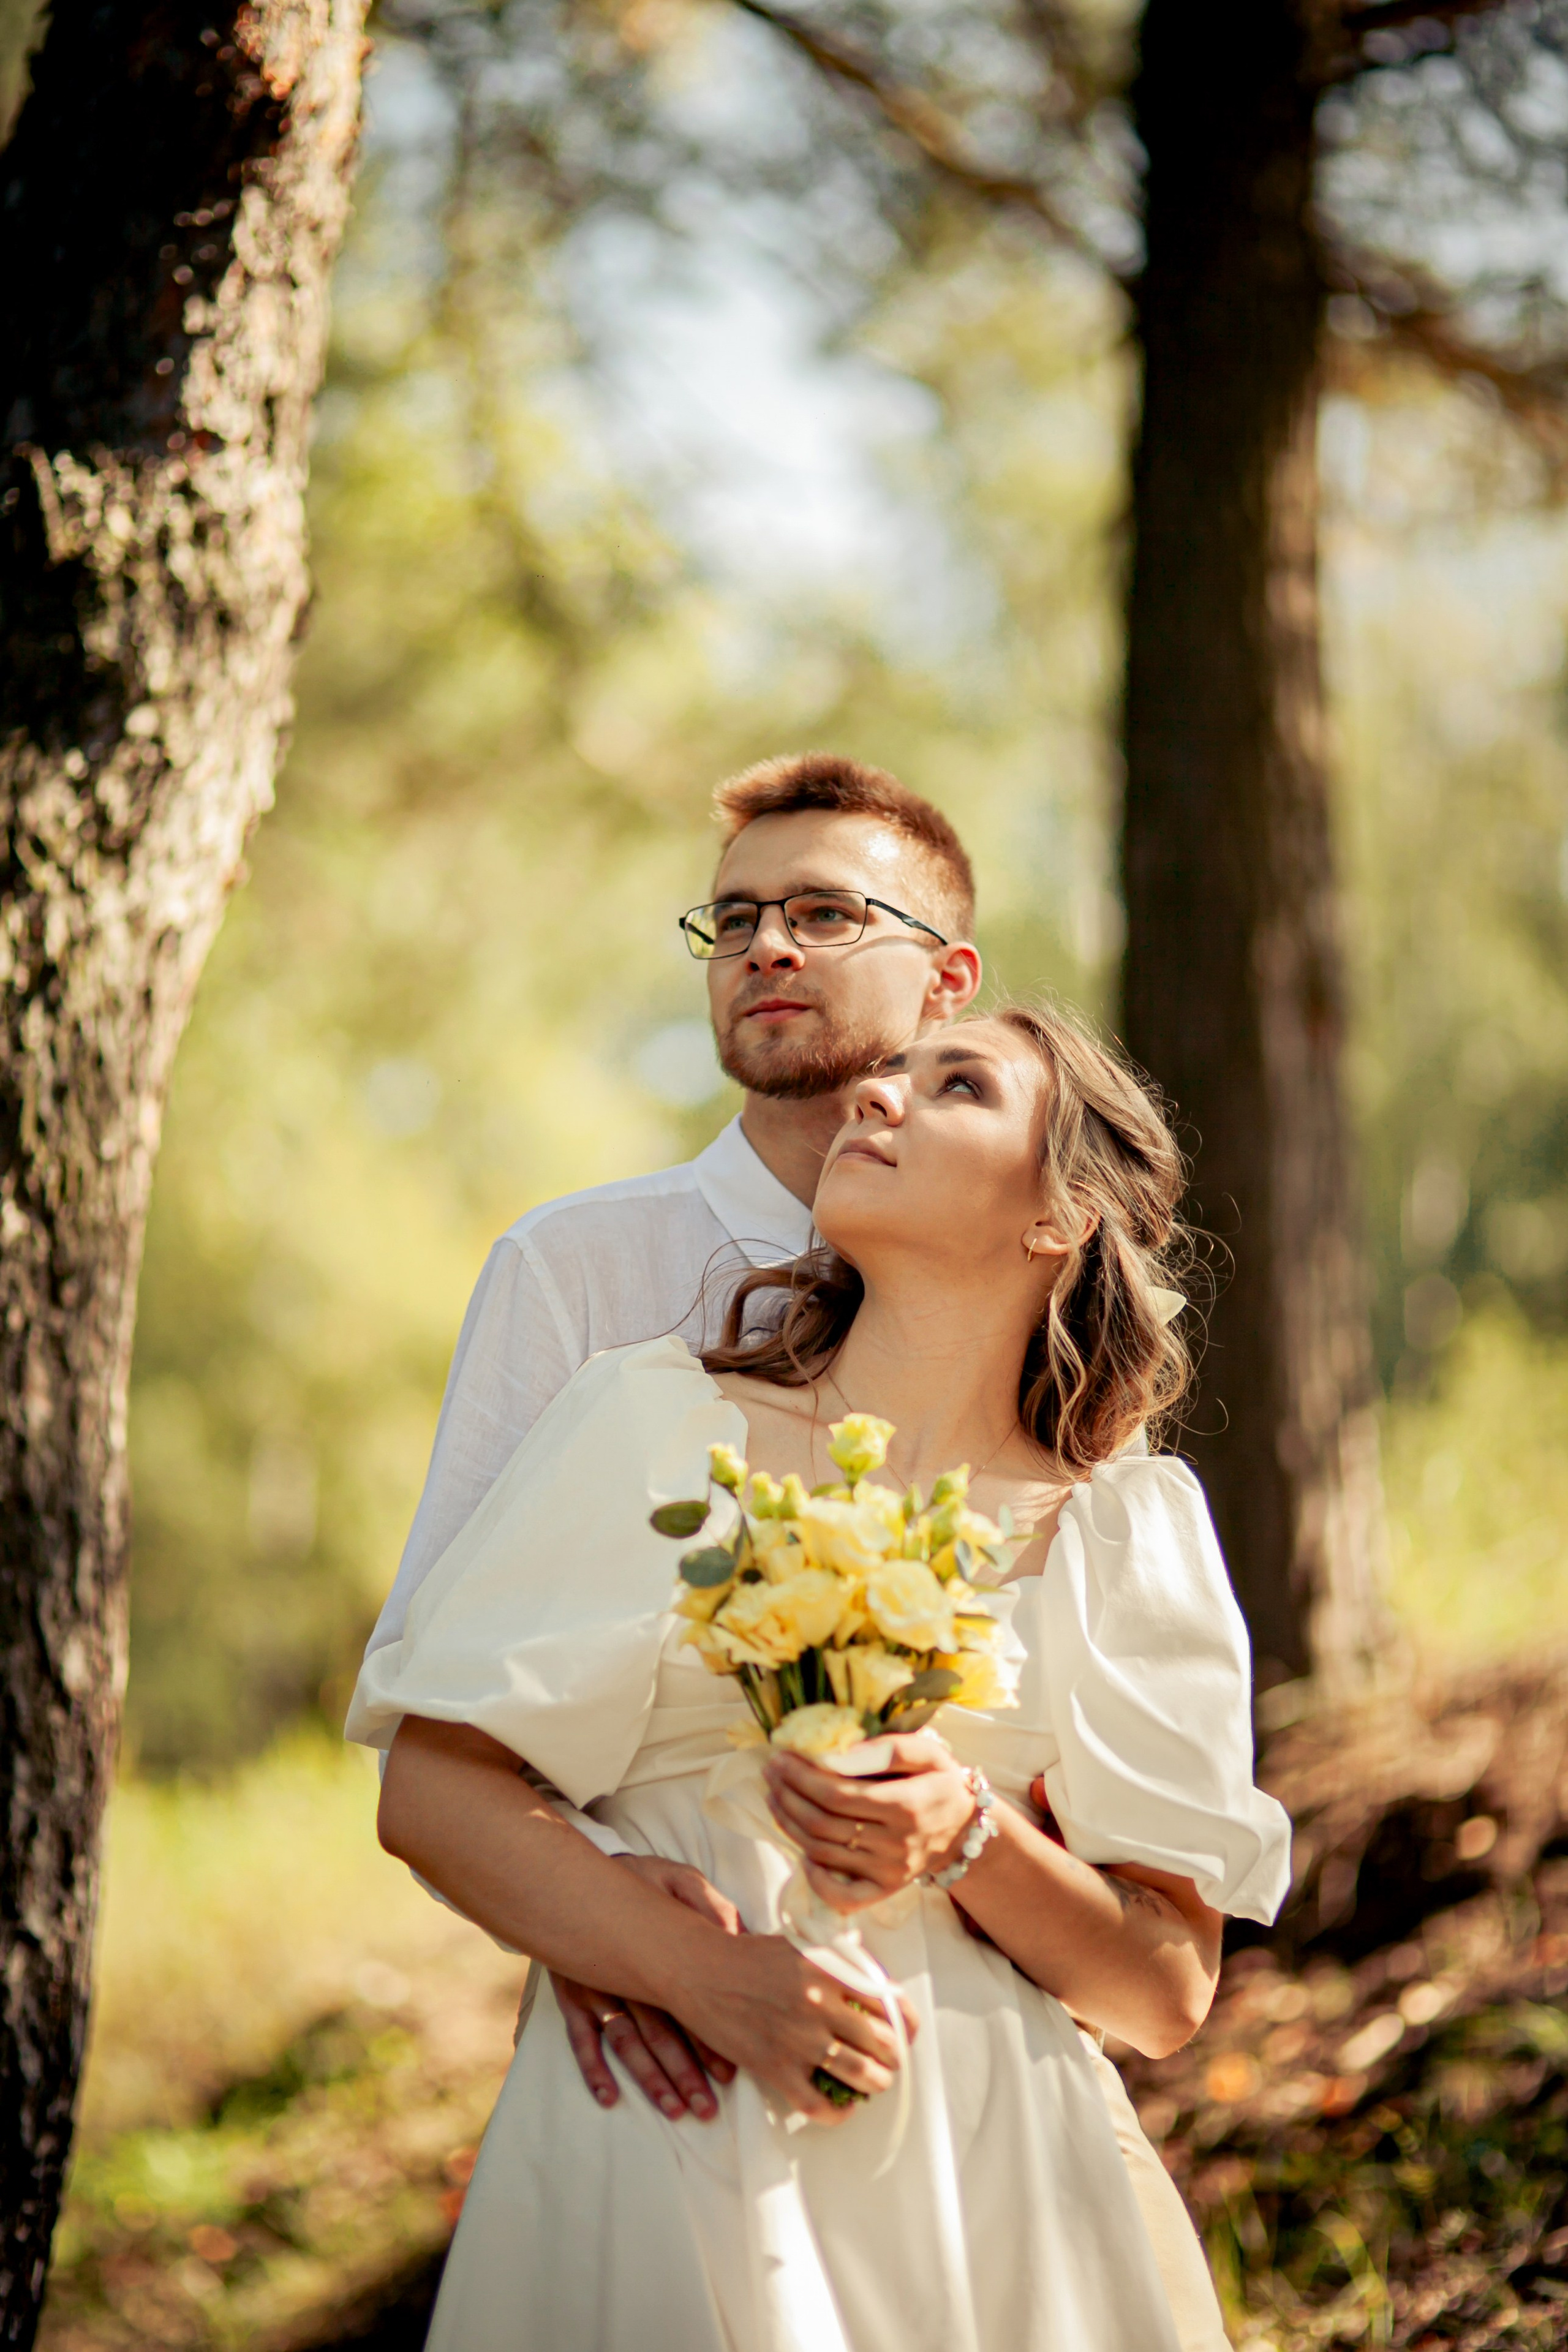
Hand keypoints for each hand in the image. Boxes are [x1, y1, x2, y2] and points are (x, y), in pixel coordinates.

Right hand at [551, 1854, 741, 2122]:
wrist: (577, 1873)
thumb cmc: (639, 1880)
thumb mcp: (677, 1878)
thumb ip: (708, 1905)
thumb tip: (736, 1936)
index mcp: (658, 1950)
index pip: (688, 2003)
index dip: (708, 2039)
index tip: (728, 2072)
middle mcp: (626, 1974)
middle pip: (659, 2031)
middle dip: (684, 2071)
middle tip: (706, 2107)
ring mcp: (595, 1987)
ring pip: (626, 2040)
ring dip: (649, 2077)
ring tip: (673, 2109)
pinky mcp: (570, 1994)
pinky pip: (579, 2036)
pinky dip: (592, 2068)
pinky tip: (608, 2097)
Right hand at [672, 1930, 919, 2124]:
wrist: (699, 1972)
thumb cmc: (749, 1956)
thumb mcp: (799, 1945)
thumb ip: (834, 1958)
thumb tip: (867, 1970)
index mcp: (829, 1969)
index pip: (888, 1999)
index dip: (907, 2022)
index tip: (909, 2033)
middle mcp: (820, 2003)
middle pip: (881, 2040)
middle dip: (894, 2056)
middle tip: (891, 2060)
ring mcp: (799, 2038)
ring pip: (859, 2073)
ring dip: (876, 2083)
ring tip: (876, 2083)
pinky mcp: (775, 2067)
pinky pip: (817, 2104)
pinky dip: (838, 2113)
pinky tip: (843, 2109)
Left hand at [763, 1732, 979, 1914]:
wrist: (967, 1830)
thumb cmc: (942, 1783)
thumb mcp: (929, 1752)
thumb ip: (890, 1748)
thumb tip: (841, 1752)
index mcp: (905, 1805)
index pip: (837, 1794)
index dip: (801, 1777)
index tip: (781, 1758)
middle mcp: (895, 1843)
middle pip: (823, 1823)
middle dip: (788, 1796)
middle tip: (770, 1773)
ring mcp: (889, 1872)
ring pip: (824, 1853)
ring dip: (791, 1825)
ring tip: (774, 1798)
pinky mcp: (885, 1890)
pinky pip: (843, 1896)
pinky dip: (817, 1879)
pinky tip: (802, 1853)